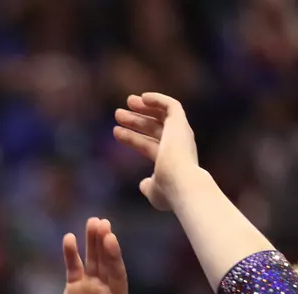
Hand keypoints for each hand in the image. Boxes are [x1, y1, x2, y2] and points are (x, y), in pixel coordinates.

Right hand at [56, 218, 132, 293]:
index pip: (117, 271)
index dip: (114, 255)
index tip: (110, 238)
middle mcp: (106, 288)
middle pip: (105, 261)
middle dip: (103, 242)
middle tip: (100, 222)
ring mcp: (90, 287)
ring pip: (91, 260)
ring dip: (90, 242)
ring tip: (90, 222)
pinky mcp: (73, 290)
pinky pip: (73, 269)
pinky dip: (71, 255)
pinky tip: (68, 239)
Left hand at [113, 93, 199, 211]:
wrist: (181, 184)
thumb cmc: (168, 192)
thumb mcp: (153, 192)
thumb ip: (148, 187)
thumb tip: (143, 184)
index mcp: (171, 161)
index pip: (148, 145)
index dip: (132, 138)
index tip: (115, 132)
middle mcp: (178, 145)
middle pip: (153, 128)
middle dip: (136, 120)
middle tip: (117, 113)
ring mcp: (180, 134)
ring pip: (161, 115)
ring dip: (144, 108)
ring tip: (126, 102)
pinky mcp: (180, 124)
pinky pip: (172, 105)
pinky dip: (159, 99)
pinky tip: (143, 97)